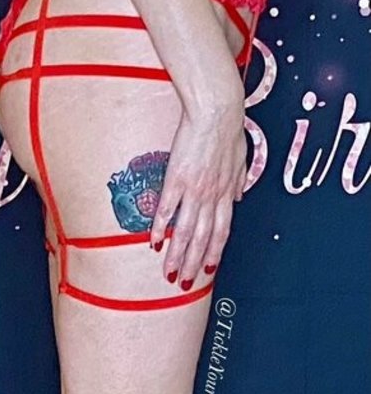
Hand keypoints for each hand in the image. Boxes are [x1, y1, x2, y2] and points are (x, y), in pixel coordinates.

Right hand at [150, 66, 246, 286]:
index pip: (221, 232)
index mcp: (226, 192)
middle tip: (183, 283)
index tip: (207, 270)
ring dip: (177, 255)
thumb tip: (239, 197)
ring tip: (168, 273)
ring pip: (186, 231)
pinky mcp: (177, 178)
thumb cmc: (228, 129)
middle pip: (203, 238)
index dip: (214, 253)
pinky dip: (160, 228)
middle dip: (193, 264)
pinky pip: (167, 209)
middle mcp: (212, 196)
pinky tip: (153, 243)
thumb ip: (238, 181)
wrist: (218, 110)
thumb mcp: (240, 158)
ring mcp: (194, 189)